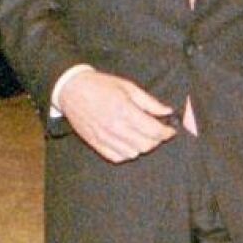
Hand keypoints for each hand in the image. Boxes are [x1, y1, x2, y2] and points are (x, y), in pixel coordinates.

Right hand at [55, 70, 176, 162]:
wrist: (71, 89)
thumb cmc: (100, 85)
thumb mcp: (129, 87)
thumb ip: (150, 102)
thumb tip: (168, 111)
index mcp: (125, 111)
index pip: (153, 131)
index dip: (167, 132)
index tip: (171, 130)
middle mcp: (114, 127)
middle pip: (146, 145)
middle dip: (157, 140)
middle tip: (158, 131)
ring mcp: (103, 137)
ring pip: (132, 153)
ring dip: (142, 147)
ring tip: (143, 136)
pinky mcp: (94, 143)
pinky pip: (116, 157)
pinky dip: (126, 154)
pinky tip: (129, 143)